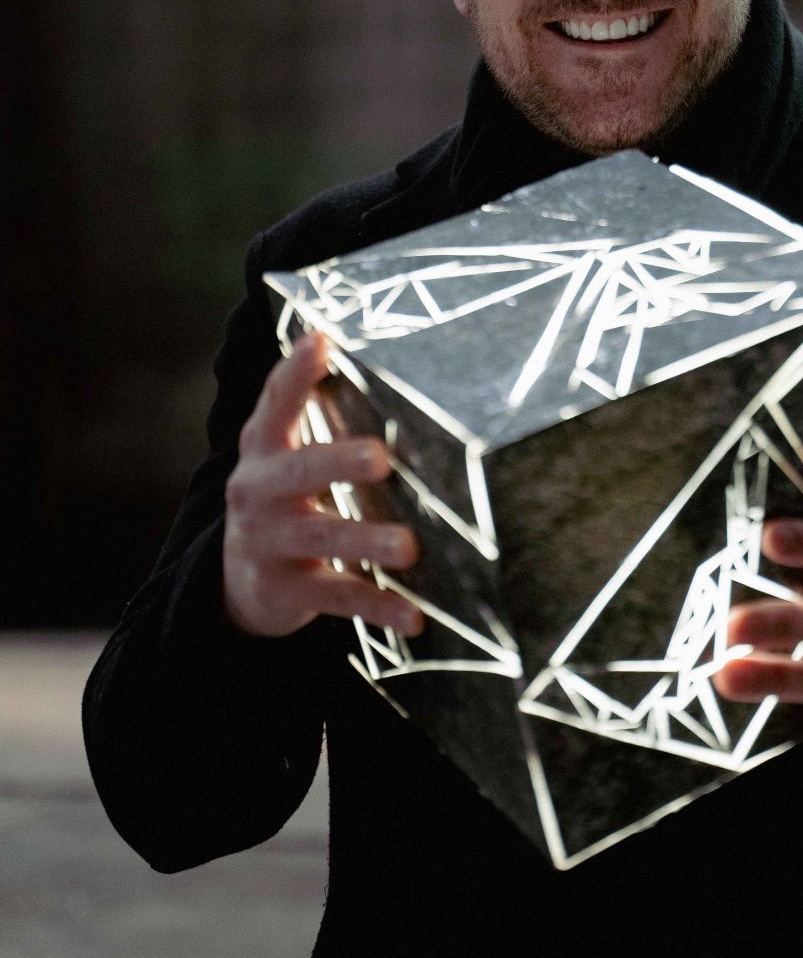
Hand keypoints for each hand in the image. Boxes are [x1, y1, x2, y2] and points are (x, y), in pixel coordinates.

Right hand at [222, 331, 423, 639]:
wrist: (234, 583)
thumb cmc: (280, 499)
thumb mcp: (281, 454)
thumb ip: (307, 410)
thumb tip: (344, 342)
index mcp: (262, 450)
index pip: (275, 404)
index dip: (294, 373)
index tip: (321, 342)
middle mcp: (258, 493)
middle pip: (298, 473)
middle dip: (337, 463)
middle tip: (379, 456)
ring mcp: (268, 544)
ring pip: (322, 539)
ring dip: (366, 541)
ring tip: (408, 547)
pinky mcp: (286, 591)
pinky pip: (338, 598)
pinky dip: (378, 607)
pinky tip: (413, 615)